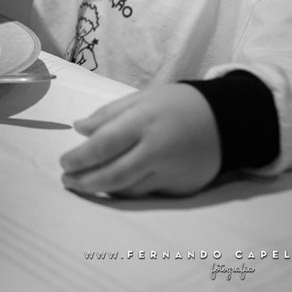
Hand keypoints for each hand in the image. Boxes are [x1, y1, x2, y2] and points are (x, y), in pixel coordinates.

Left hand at [59, 84, 221, 196]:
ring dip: (102, 190)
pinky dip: (125, 191)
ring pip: (128, 190)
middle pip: (113, 176)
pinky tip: (112, 187)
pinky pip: (146, 194)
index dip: (80, 158)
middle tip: (67, 181)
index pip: (104, 145)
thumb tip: (78, 129)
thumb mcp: (143, 98)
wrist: (228, 121)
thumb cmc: (178, 104)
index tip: (64, 163)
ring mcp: (170, 173)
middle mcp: (156, 150)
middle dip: (85, 182)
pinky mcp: (181, 189)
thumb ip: (109, 114)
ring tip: (84, 184)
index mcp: (144, 122)